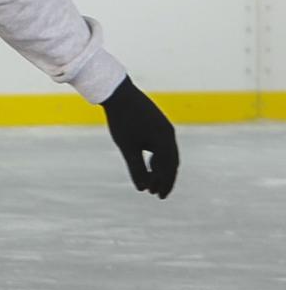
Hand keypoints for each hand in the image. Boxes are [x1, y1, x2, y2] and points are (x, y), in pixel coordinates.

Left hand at [100, 78, 176, 197]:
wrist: (119, 93)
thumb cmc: (122, 121)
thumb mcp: (127, 147)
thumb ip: (136, 168)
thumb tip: (142, 188)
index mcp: (165, 141)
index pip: (169, 168)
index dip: (164, 184)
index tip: (158, 197)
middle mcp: (169, 134)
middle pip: (171, 162)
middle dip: (164, 179)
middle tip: (155, 194)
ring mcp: (165, 127)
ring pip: (167, 153)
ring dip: (160, 168)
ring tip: (150, 180)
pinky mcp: (158, 123)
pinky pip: (162, 145)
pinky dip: (158, 157)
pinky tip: (149, 162)